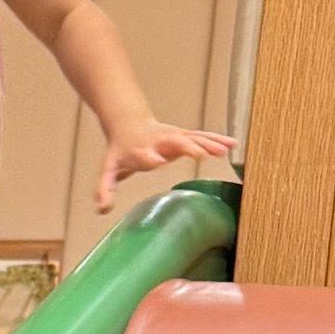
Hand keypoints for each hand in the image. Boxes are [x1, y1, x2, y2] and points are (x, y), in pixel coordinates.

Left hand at [93, 121, 232, 214]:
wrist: (128, 123)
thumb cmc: (120, 150)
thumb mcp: (109, 169)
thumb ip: (104, 189)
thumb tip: (101, 209)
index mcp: (140, 150)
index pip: (145, 155)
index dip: (150, 158)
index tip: (158, 161)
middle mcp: (158, 141)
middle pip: (173, 142)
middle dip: (186, 146)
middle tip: (200, 154)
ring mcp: (172, 136)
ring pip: (192, 137)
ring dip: (207, 143)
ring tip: (224, 151)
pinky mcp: (183, 135)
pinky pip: (202, 137)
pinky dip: (217, 140)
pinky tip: (233, 144)